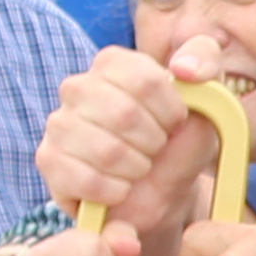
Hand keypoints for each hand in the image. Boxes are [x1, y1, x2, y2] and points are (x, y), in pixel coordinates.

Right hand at [31, 48, 215, 255]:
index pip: (145, 80)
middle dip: (154, 143)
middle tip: (156, 151)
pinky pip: (87, 180)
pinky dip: (116, 192)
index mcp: (113, 63)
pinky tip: (121, 188)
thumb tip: (185, 69)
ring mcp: (58, 123)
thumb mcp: (206, 100)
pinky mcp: (49, 160)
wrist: (160, 192)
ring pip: (106, 150)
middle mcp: (78, 86)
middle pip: (124, 114)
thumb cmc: (180, 141)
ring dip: (137, 169)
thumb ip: (206, 62)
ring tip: (140, 168)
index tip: (175, 125)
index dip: (170, 112)